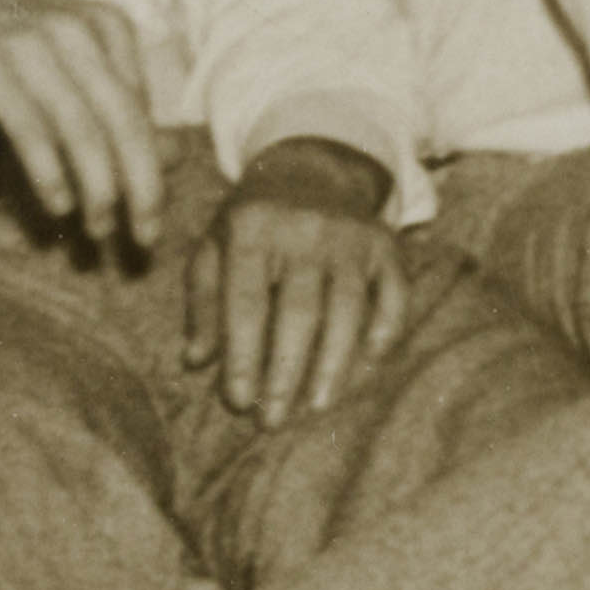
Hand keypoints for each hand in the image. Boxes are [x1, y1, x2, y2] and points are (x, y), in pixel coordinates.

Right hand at [0, 0, 170, 250]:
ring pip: (82, 129)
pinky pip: (31, 129)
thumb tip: (176, 156)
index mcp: (105, 24)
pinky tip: (59, 207)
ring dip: (98, 190)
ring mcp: (30, 44)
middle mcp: (75, 28)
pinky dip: (50, 173)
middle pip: (123, 121)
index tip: (151, 218)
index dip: (153, 170)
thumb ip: (110, 104)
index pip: (141, 111)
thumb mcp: (60, 61)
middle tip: (146, 238)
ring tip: (101, 231)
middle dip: (142, 187)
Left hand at [188, 139, 413, 426]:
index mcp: (252, 229)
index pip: (246, 303)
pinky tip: (367, 364)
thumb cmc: (252, 223)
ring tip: (316, 408)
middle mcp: (305, 229)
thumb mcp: (215, 247)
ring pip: (347, 309)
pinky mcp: (385, 244)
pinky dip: (385, 331)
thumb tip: (195, 362)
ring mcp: (351, 236)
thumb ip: (203, 302)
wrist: (311, 168)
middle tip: (272, 421)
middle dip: (285, 373)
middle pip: (298, 312)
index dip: (242, 357)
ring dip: (333, 365)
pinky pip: (393, 295)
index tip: (238, 402)